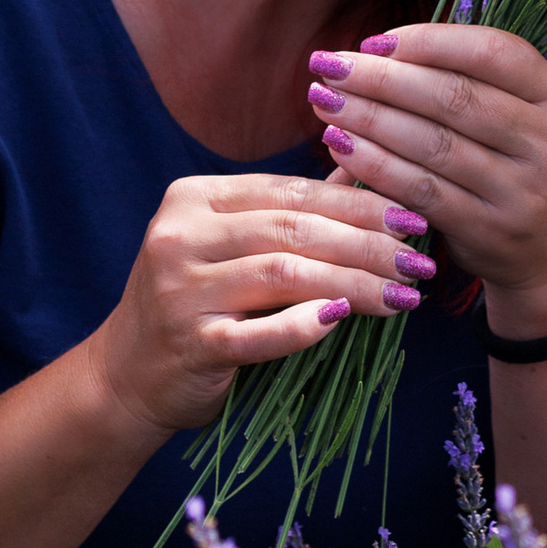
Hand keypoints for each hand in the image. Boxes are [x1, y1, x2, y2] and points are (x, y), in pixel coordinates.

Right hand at [84, 170, 433, 441]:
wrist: (126, 376)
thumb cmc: (194, 304)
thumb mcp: (232, 245)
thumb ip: (291, 209)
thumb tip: (363, 171)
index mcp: (193, 198)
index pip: (290, 192)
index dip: (358, 204)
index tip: (414, 219)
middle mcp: (180, 236)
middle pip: (293, 230)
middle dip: (368, 245)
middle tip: (420, 261)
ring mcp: (180, 291)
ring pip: (284, 275)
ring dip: (354, 285)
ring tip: (403, 296)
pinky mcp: (190, 344)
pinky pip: (259, 334)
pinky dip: (304, 326)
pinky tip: (344, 321)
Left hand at [306, 25, 546, 333]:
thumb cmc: (518, 162)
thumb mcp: (521, 113)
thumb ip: (469, 79)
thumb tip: (375, 51)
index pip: (490, 51)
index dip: (426, 41)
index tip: (372, 42)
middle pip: (454, 96)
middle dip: (382, 77)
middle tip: (329, 66)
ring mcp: (524, 190)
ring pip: (432, 143)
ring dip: (368, 118)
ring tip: (325, 101)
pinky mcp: (491, 230)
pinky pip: (421, 189)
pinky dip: (375, 164)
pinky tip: (340, 145)